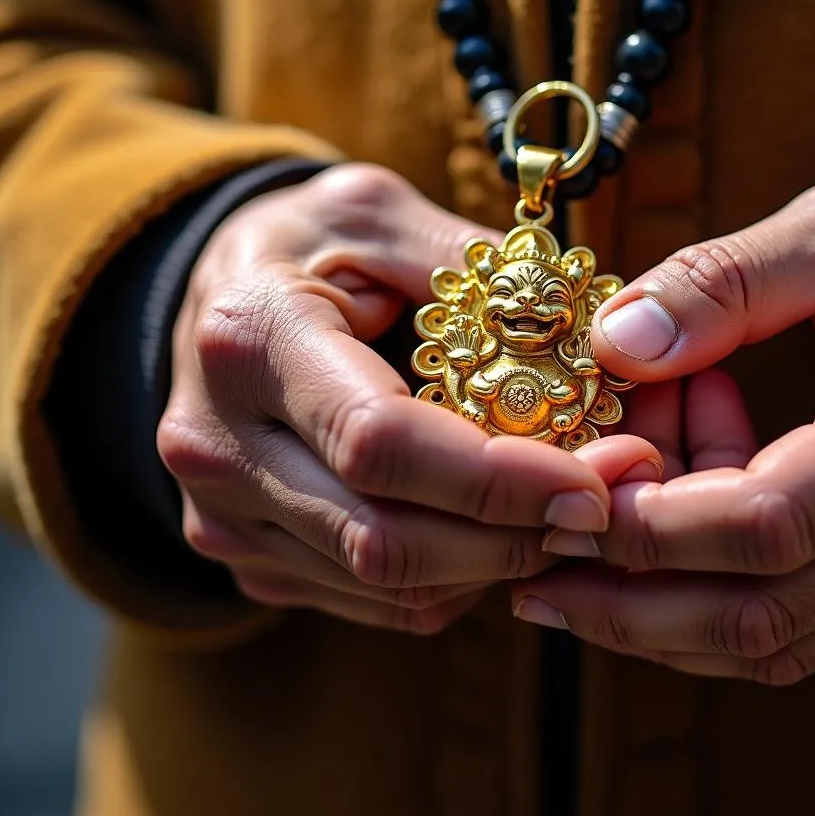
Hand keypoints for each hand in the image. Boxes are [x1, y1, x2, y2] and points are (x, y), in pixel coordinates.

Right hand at [157, 164, 639, 633]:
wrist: (212, 298)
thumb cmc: (305, 244)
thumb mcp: (380, 214)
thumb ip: (469, 267)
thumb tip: (586, 332)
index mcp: (250, 340)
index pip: (381, 441)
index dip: (496, 478)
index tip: (593, 482)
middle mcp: (217, 443)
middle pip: (382, 538)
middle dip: (512, 539)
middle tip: (602, 510)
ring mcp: (221, 513)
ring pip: (382, 584)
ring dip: (491, 567)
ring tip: (559, 517)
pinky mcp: (245, 554)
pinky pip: (368, 601)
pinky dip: (449, 580)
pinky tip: (489, 531)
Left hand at [512, 152, 814, 683]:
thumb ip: (723, 282)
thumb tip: (612, 345)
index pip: (761, 523)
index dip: (643, 528)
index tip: (552, 506)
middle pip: (758, 609)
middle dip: (627, 601)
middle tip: (529, 575)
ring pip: (777, 641)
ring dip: (659, 624)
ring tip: (565, 585)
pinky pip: (806, 631)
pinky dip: (713, 614)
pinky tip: (647, 577)